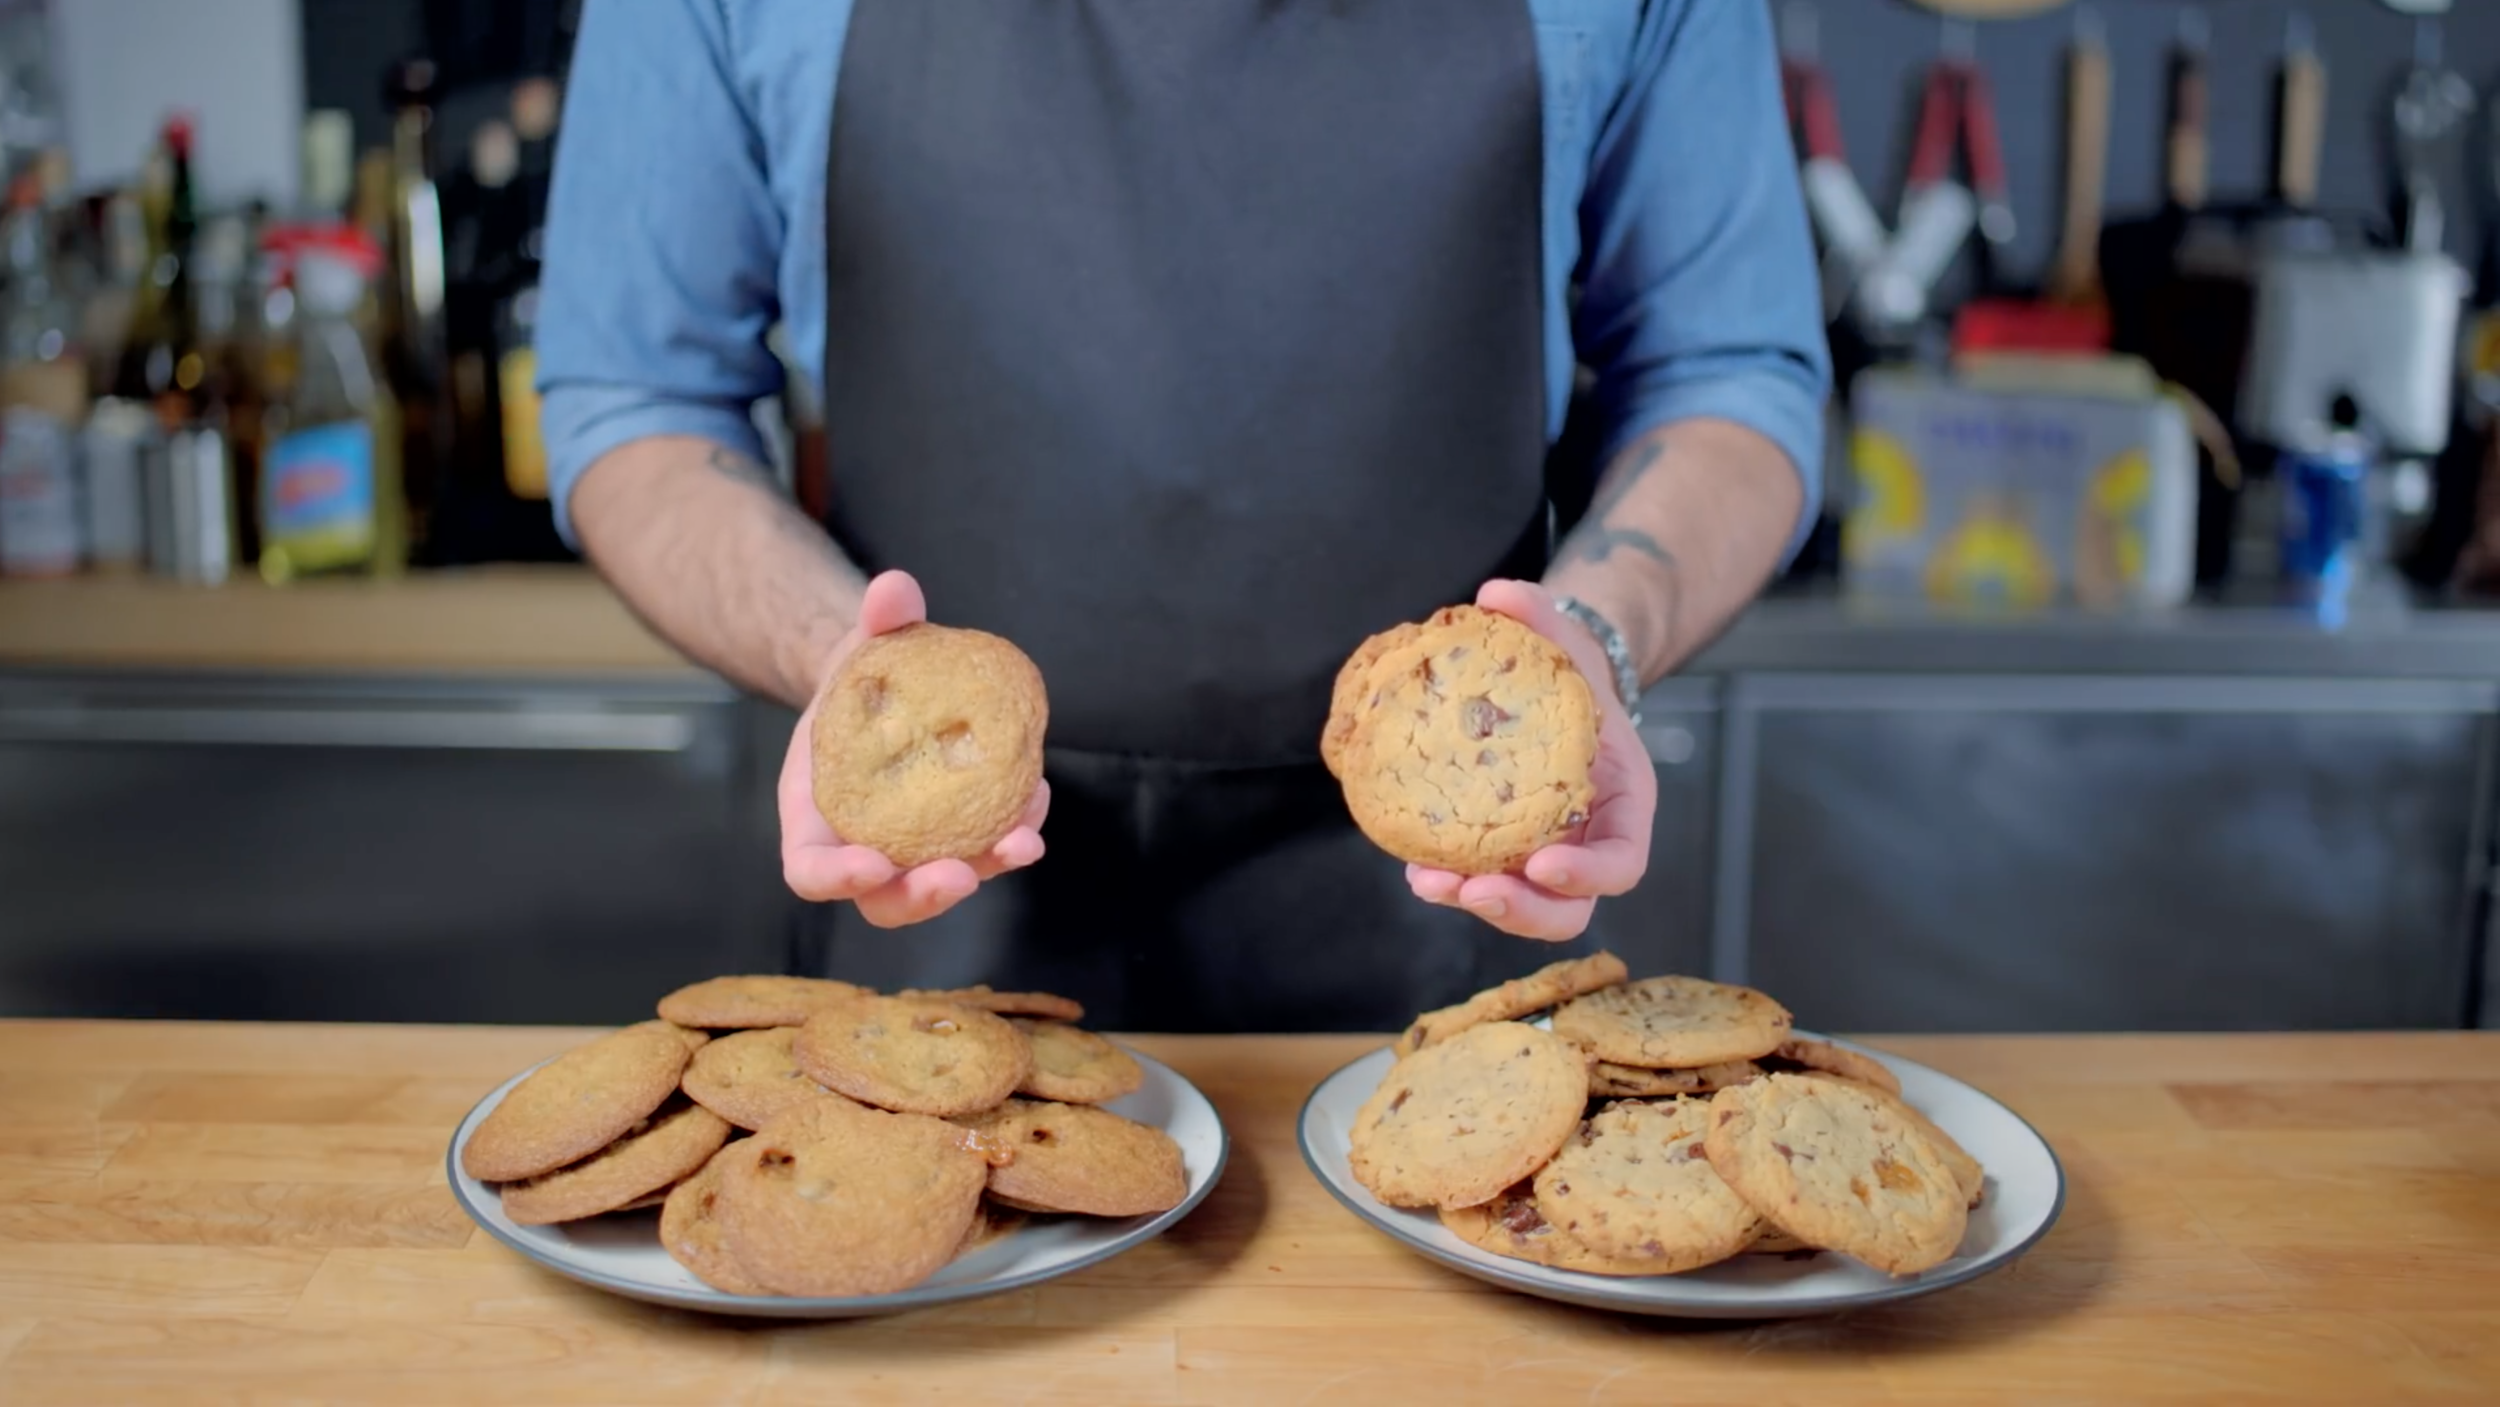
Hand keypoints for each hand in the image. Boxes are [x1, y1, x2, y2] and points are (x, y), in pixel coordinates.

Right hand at [778, 569, 1048, 926]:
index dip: (837, 878)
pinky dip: (1013, 826)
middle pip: (886, 901)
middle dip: (923, 897)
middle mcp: (863, 847)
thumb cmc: (861, 676)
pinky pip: (986, 845)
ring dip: (987, 867)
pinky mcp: (961, 837)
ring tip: (1023, 836)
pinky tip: (1036, 794)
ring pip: (946, 882)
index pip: (811, 872)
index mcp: (814, 818)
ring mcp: (915, 850)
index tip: (873, 864)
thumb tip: (895, 589)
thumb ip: (876, 620)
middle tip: (959, 875)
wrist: (891, 689)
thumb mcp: (863, 642)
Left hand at [1404, 579, 1655, 940]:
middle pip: (1571, 910)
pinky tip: (1413, 864)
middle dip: (1524, 910)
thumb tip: (1497, 592)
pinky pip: (1482, 882)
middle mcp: (1589, 844)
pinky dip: (1451, 881)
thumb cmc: (1572, 674)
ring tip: (1428, 881)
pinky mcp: (1503, 857)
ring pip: (1524, 910)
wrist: (1556, 693)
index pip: (1622, 861)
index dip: (1589, 873)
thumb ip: (1541, 613)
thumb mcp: (1566, 640)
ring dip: (1474, 904)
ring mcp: (1546, 858)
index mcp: (1623, 804)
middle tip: (1476, 890)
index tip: (1544, 863)